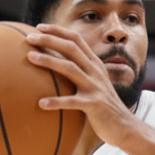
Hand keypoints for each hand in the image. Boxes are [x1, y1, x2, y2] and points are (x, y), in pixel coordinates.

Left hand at [25, 24, 143, 147]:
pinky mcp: (94, 105)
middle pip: (71, 48)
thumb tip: (54, 68)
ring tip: (30, 57)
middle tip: (29, 38)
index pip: (76, 40)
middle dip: (50, 40)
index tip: (39, 27)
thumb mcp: (93, 85)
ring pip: (70, 69)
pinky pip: (72, 102)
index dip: (58, 31)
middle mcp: (95, 72)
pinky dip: (56, 102)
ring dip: (49, 61)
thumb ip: (79, 74)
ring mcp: (96, 87)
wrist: (125, 126)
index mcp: (94, 64)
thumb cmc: (102, 107)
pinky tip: (41, 103)